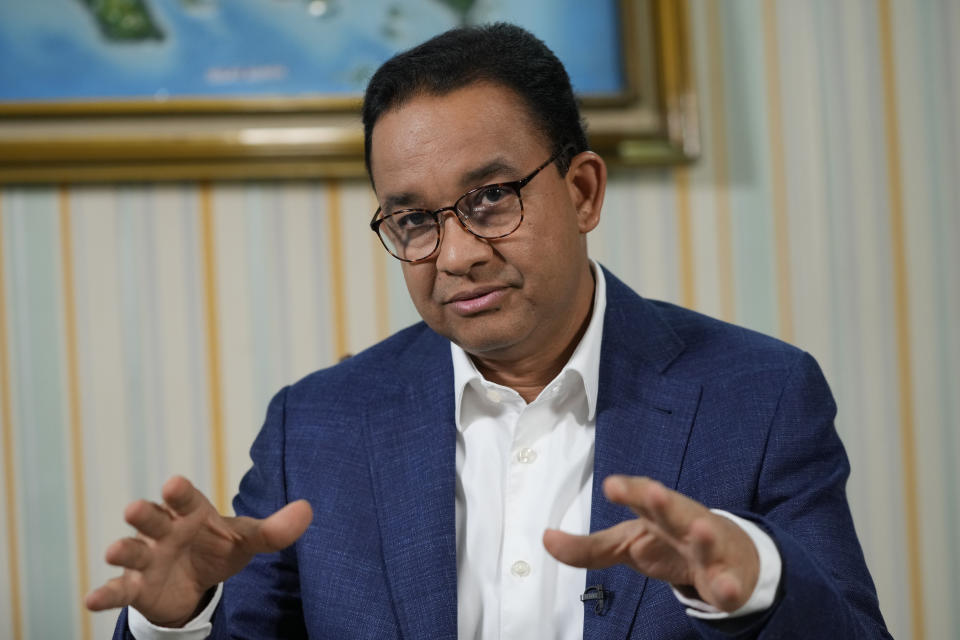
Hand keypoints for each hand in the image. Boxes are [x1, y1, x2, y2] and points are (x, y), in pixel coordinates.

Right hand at [84, 475, 312, 626]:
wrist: (196, 582)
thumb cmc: (218, 548)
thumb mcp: (247, 540)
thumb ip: (275, 530)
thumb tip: (308, 510)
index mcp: (192, 514)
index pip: (187, 500)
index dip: (180, 493)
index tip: (173, 484)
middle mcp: (165, 531)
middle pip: (153, 520)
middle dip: (145, 515)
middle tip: (135, 509)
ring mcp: (147, 558)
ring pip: (132, 550)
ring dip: (123, 549)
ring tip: (114, 549)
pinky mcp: (136, 586)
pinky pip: (119, 589)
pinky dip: (105, 593)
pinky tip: (92, 599)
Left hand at [543, 475, 757, 611]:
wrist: (727, 557)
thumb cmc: (669, 542)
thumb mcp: (626, 542)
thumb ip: (587, 547)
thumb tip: (545, 538)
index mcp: (657, 512)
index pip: (641, 496)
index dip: (629, 490)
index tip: (611, 485)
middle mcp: (684, 523)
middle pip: (676, 509)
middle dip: (666, 502)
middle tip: (655, 493)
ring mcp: (709, 549)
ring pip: (707, 541)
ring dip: (703, 536)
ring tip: (699, 529)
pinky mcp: (726, 578)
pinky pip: (727, 583)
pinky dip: (728, 586)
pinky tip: (725, 588)